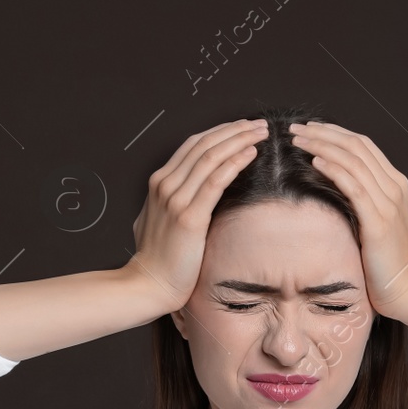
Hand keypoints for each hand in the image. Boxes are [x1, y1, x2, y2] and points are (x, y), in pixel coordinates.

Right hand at [126, 118, 268, 311]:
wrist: (148, 284)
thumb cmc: (158, 258)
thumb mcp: (159, 219)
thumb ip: (171, 201)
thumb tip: (190, 194)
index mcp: (159, 182)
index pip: (193, 145)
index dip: (220, 132)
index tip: (242, 127)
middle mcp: (165, 184)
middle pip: (203, 144)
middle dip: (234, 129)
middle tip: (258, 124)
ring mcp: (176, 199)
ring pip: (211, 156)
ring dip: (239, 140)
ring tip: (260, 133)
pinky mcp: (189, 216)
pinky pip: (215, 180)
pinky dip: (234, 162)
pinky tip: (250, 153)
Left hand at [288, 120, 407, 317]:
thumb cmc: (395, 264)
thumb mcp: (389, 225)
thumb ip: (375, 205)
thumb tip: (352, 193)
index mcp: (397, 186)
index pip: (364, 146)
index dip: (336, 133)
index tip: (311, 129)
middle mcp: (395, 189)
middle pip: (356, 146)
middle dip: (324, 133)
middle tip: (296, 127)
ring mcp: (388, 204)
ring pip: (353, 161)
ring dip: (322, 145)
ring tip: (298, 139)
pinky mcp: (378, 222)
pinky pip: (354, 187)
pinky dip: (334, 170)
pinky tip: (315, 161)